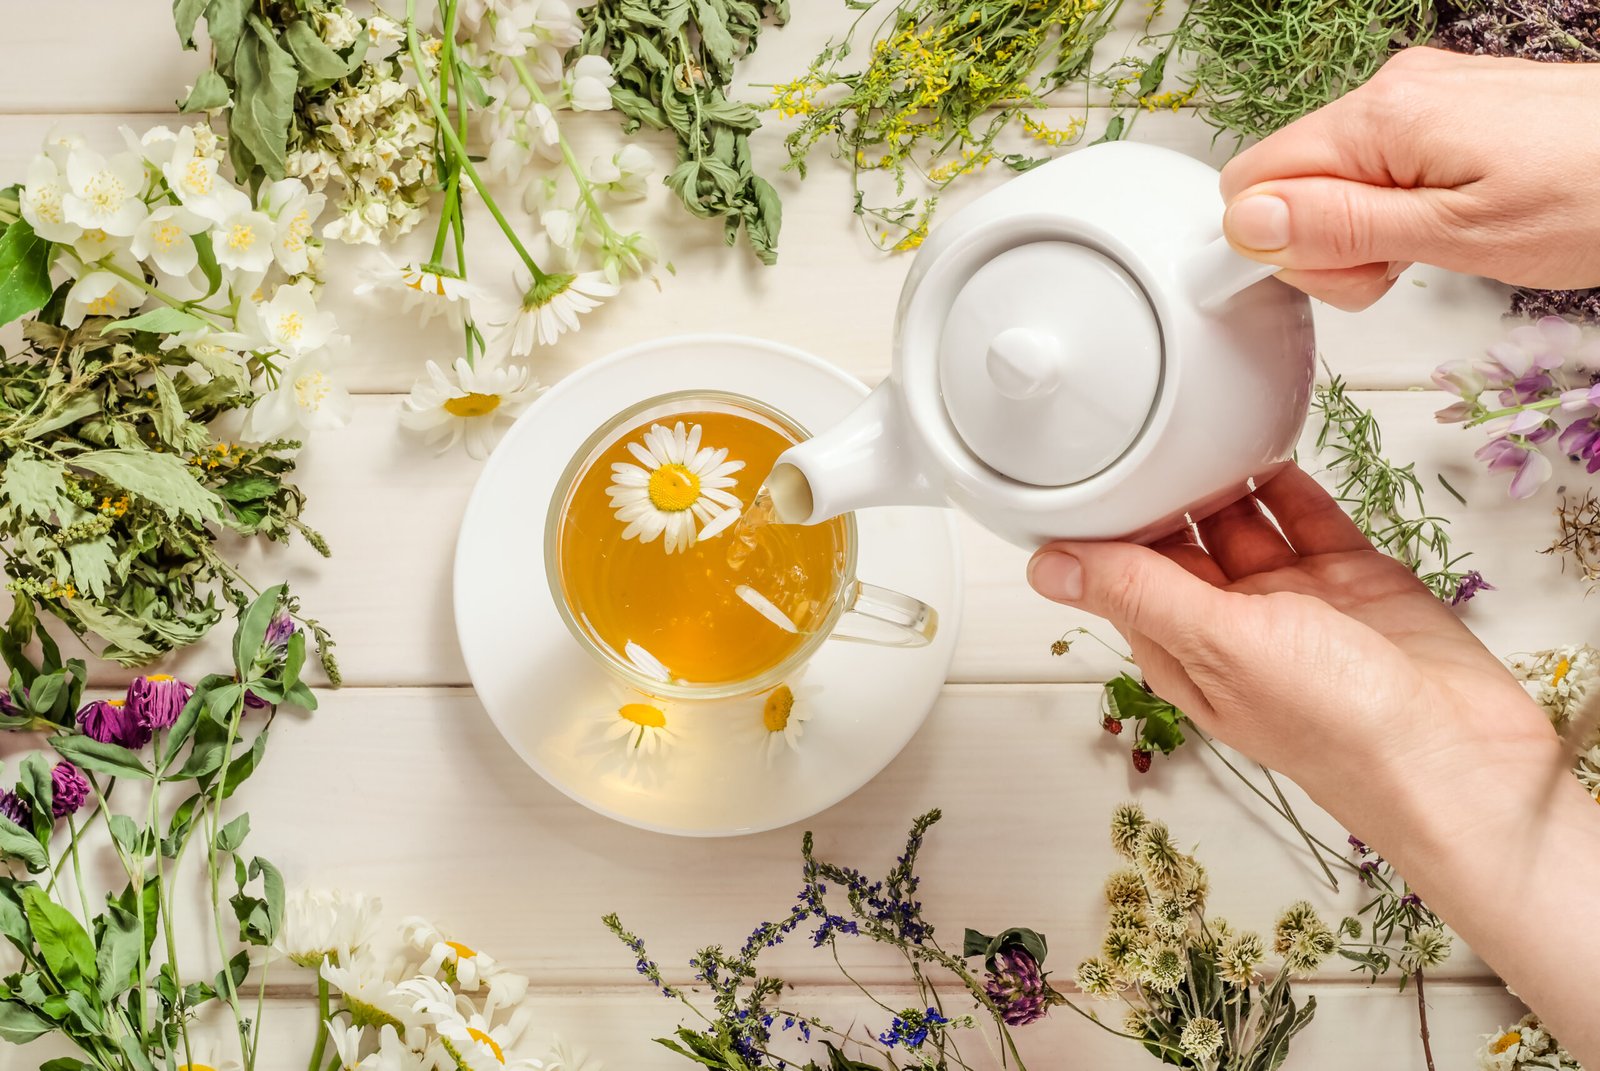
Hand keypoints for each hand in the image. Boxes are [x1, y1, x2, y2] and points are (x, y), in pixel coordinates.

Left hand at [1026, 463, 1553, 814]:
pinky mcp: (1351, 579)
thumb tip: (1045, 569)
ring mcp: (1293, 601)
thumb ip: (1137, 593)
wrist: (1460, 753)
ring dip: (1218, 479)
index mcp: (1183, 652)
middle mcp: (1232, 628)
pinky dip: (1284, 482)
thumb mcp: (1219, 645)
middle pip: (1179, 544)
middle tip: (1136, 427)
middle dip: (1158, 493)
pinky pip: (1304, 518)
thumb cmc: (1338, 726)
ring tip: (1193, 421)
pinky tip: (1261, 441)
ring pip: (1241, 523)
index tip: (1074, 469)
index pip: (1122, 577)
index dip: (1099, 528)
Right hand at [1218, 48, 1599, 309]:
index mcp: (1381, 117)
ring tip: (1435, 250)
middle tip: (1397, 269)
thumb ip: (1342, 228)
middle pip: (1289, 184)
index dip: (1274, 245)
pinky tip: (1446, 227)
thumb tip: (1247, 223)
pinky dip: (1397, 211)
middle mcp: (1392, 92)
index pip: (1252, 182)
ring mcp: (1420, 98)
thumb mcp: (1458, 238)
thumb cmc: (1597, 196)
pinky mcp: (1446, 112)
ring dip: (1362, 235)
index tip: (1329, 275)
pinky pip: (1377, 169)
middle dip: (1323, 245)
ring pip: (1331, 181)